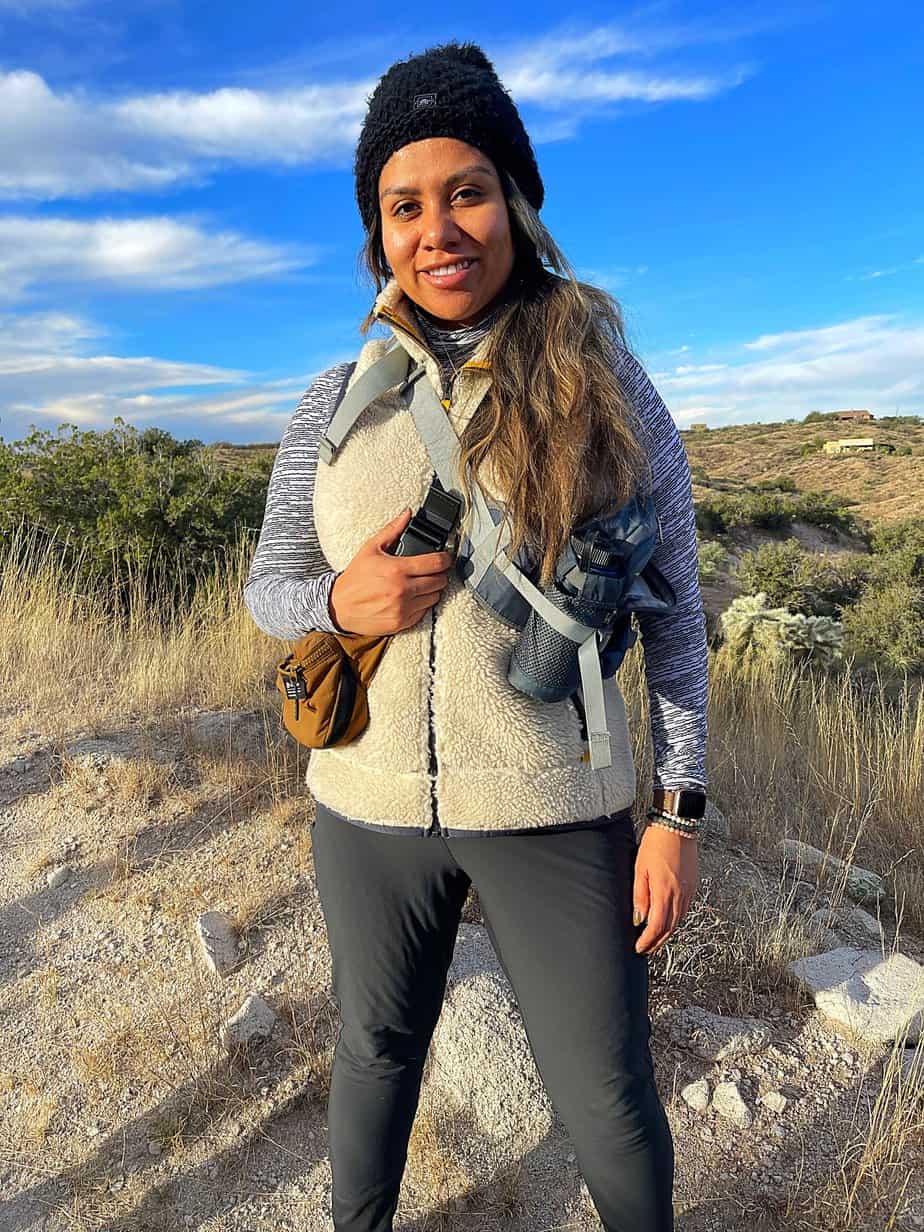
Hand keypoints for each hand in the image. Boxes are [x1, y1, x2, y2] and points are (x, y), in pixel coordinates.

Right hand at [328, 507, 453, 635]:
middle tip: (432, 571)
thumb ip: (392, 530)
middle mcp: (402, 590)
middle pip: (440, 581)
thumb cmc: (355, 578)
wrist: (339, 606)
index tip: (446, 558)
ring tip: (422, 584)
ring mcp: (403, 608)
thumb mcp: (370, 549)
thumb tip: (407, 514)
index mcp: (397, 569)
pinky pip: (424, 612)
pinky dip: (422, 605)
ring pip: (435, 598)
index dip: (446, 559)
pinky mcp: (401, 623)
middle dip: (440, 574)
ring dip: (432, 590)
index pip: (436, 563)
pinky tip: (412, 598)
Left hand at [632, 824, 698, 954]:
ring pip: (679, 921)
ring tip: (655, 940)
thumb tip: (638, 919)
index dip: (647, 941)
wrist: (676, 826)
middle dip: (657, 942)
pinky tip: (668, 921)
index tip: (639, 948)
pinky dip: (676, 920)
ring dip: (667, 933)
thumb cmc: (656, 844)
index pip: (657, 926)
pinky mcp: (693, 885)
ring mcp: (688, 891)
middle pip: (670, 928)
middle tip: (646, 949)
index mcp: (665, 891)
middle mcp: (680, 895)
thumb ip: (640, 896)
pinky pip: (685, 910)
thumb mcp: (640, 869)